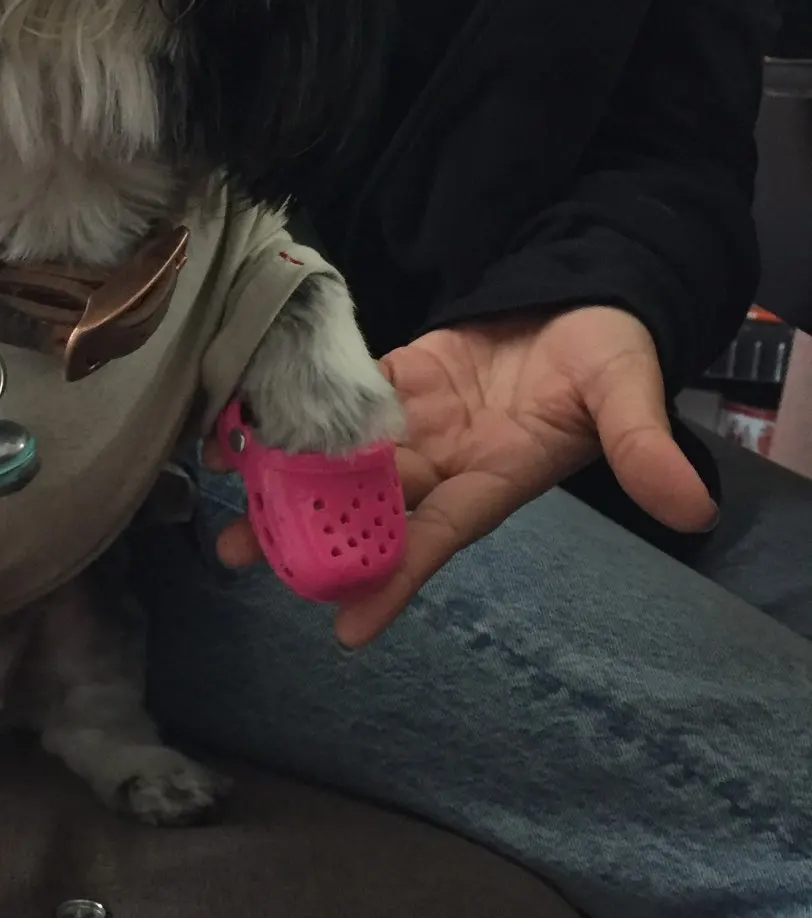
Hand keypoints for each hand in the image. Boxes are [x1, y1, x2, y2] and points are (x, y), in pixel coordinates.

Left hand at [213, 305, 715, 648]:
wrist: (589, 288)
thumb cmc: (612, 345)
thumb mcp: (628, 390)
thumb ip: (642, 446)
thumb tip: (692, 507)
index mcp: (497, 477)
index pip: (439, 538)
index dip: (394, 579)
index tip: (346, 629)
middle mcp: (448, 462)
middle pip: (370, 510)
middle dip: (308, 537)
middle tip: (238, 557)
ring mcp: (420, 423)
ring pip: (345, 465)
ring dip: (288, 487)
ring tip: (225, 510)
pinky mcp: (400, 379)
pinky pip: (343, 405)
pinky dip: (298, 418)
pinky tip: (249, 432)